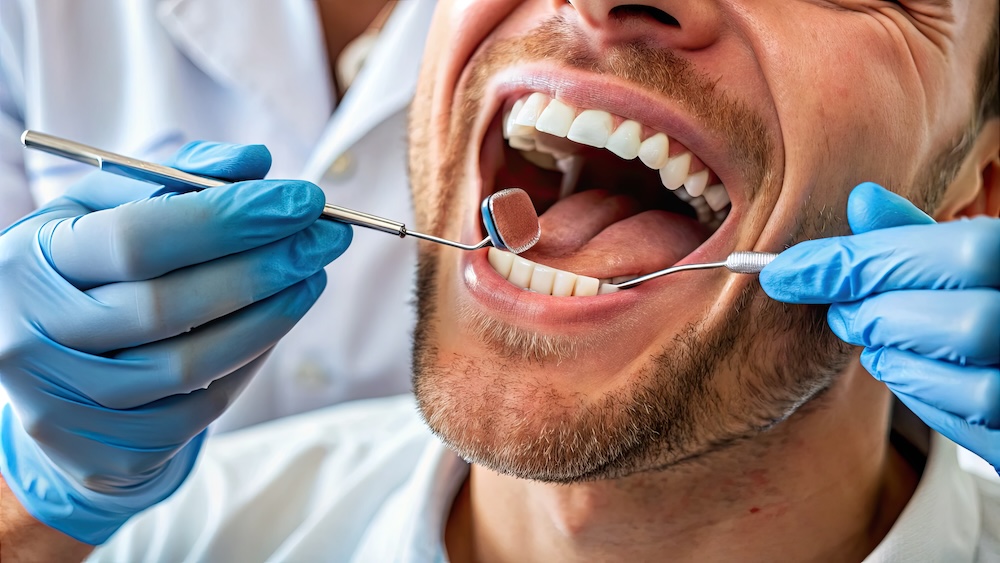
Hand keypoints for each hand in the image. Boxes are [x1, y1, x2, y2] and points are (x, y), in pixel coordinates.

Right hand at [0, 142, 351, 543]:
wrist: (45, 374)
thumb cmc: (86, 275)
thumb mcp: (103, 214)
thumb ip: (172, 181)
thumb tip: (253, 163)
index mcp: (27, 264)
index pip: (137, 239)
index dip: (229, 218)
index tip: (304, 200)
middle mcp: (32, 340)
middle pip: (167, 307)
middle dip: (263, 267)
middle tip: (327, 238)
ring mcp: (63, 406)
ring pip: (191, 365)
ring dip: (269, 316)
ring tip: (311, 277)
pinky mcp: (102, 454)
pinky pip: (199, 410)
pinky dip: (247, 362)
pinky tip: (274, 323)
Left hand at [759, 183, 998, 469]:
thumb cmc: (988, 295)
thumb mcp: (965, 256)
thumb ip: (915, 235)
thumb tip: (861, 200)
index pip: (946, 252)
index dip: (854, 261)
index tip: (784, 272)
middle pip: (944, 320)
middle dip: (874, 315)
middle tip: (845, 313)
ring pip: (947, 378)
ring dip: (894, 356)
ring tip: (881, 343)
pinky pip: (967, 417)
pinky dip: (923, 392)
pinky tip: (913, 372)